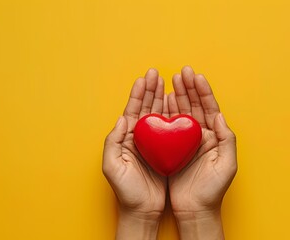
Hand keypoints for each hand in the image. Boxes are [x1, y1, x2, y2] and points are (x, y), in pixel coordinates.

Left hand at [103, 69, 167, 238]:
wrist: (142, 210)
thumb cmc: (126, 191)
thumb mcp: (113, 167)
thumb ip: (113, 141)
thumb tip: (122, 118)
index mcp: (126, 138)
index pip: (133, 110)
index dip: (138, 93)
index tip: (145, 78)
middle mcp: (140, 137)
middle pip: (146, 108)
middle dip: (151, 90)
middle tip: (157, 73)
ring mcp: (154, 143)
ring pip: (158, 115)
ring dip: (162, 98)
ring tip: (168, 82)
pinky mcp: (166, 151)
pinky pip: (170, 129)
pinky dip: (173, 115)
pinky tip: (177, 104)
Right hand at [168, 66, 236, 238]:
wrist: (195, 209)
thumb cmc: (213, 190)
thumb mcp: (227, 165)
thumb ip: (227, 139)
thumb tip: (219, 115)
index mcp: (215, 136)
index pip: (209, 108)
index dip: (203, 91)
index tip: (196, 76)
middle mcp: (201, 135)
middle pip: (194, 106)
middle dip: (189, 88)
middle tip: (182, 72)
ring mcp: (185, 141)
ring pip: (181, 113)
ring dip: (177, 96)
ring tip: (171, 81)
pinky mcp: (172, 148)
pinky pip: (169, 126)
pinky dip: (166, 112)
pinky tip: (163, 101)